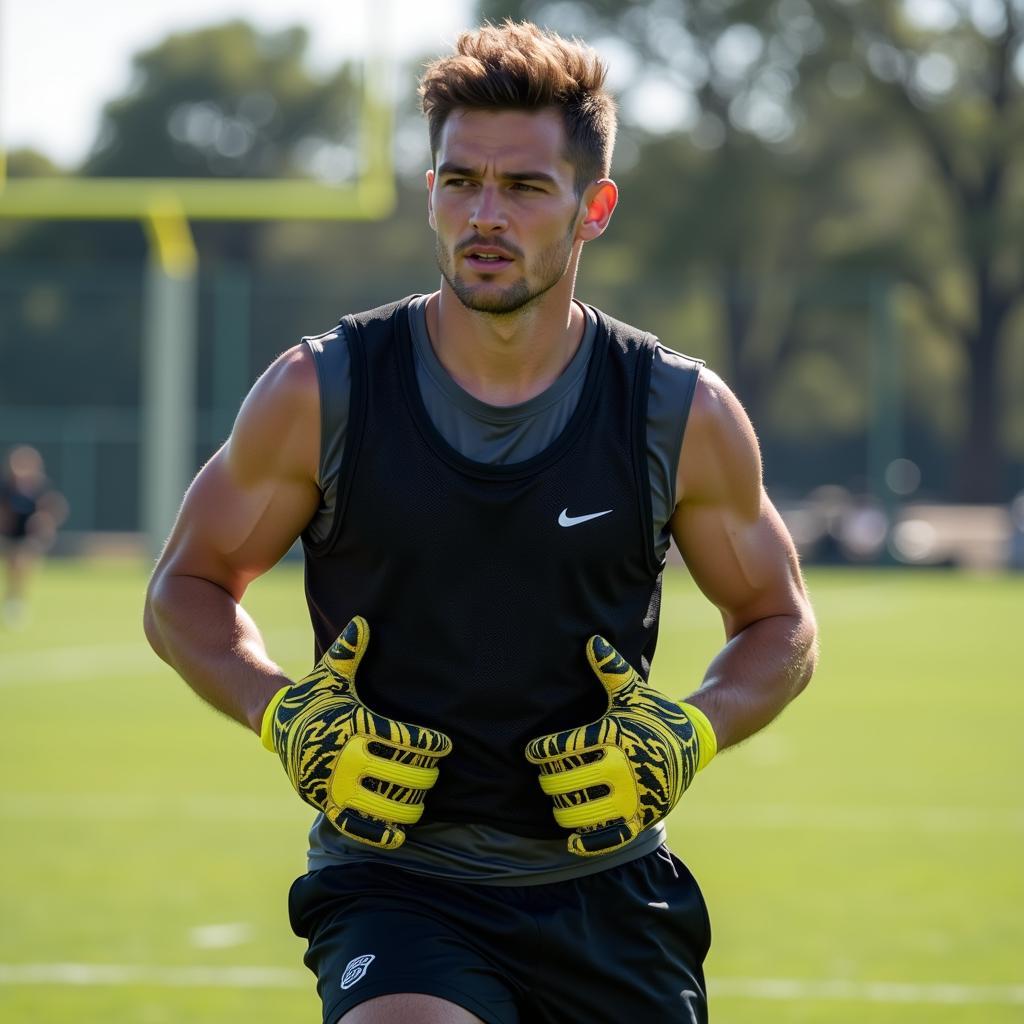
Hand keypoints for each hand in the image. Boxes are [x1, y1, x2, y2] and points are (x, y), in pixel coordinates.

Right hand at [261, 616, 451, 849]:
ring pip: (383, 802)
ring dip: (409, 805)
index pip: (402, 739)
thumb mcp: (331, 673)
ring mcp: (334, 783)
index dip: (428, 745)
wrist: (277, 723)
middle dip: (424, 776)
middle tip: (435, 774)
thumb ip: (349, 650)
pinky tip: (400, 835)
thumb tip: (362, 622)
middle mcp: (345, 755)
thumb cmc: (315, 696)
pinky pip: (355, 826)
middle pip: (399, 774)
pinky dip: (380, 834)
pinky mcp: (323, 803)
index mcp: (353, 724)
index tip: (444, 746)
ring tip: (421, 799)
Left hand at [525, 636, 715, 856]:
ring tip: (559, 800)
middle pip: (565, 783)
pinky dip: (585, 841)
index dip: (540, 752)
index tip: (532, 752)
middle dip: (549, 782)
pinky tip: (571, 837)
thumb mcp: (631, 690)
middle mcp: (622, 767)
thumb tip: (592, 640)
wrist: (693, 742)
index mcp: (613, 735)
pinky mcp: (642, 818)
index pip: (562, 749)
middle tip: (545, 778)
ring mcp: (632, 797)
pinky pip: (606, 838)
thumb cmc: (653, 713)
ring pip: (580, 813)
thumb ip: (609, 667)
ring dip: (562, 809)